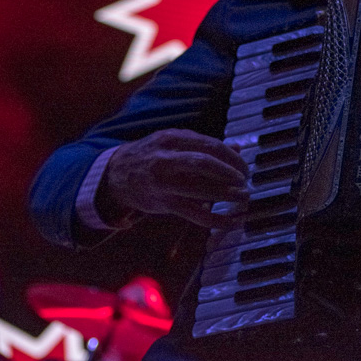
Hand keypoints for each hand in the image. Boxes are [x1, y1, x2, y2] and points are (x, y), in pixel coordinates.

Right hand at [100, 129, 247, 228]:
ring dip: (227, 195)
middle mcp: (166, 159)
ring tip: (243, 199)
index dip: (231, 157)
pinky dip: (217, 220)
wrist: (114, 174)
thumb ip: (204, 145)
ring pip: (200, 189)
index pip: (210, 145)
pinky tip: (233, 221)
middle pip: (204, 164)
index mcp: (172, 138)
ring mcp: (163, 182)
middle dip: (230, 173)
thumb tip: (238, 148)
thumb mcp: (174, 143)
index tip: (244, 167)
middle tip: (245, 182)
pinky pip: (194, 214)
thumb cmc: (152, 156)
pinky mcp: (164, 203)